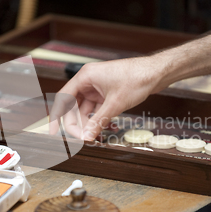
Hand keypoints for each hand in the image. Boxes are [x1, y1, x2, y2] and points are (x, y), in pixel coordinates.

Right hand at [49, 29, 210, 140]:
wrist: (156, 72)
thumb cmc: (137, 78)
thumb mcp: (115, 103)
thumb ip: (98, 121)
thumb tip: (87, 137)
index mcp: (85, 77)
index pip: (63, 98)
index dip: (57, 116)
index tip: (54, 132)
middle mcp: (89, 81)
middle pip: (74, 106)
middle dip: (78, 124)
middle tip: (83, 139)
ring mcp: (98, 87)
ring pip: (86, 110)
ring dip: (90, 124)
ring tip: (96, 137)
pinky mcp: (107, 92)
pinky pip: (97, 109)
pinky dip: (100, 119)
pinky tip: (107, 129)